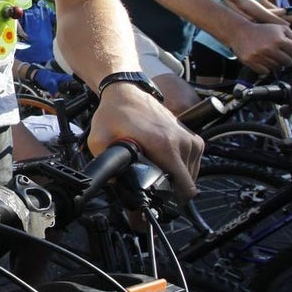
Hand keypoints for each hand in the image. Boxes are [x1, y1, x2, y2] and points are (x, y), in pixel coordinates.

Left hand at [87, 83, 202, 201]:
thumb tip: (115, 184)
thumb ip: (104, 165)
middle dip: (171, 188)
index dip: (171, 198)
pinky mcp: (192, 136)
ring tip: (156, 167)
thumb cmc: (115, 114)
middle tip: (152, 181)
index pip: (185, 187)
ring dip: (176, 176)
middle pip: (187, 184)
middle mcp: (182, 142)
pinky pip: (191, 162)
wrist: (126, 92)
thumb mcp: (99, 141)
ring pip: (190, 174)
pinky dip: (180, 166)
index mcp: (164, 145)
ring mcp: (189, 138)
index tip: (159, 198)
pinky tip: (163, 160)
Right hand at [228, 21, 291, 72]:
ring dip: (275, 63)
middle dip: (285, 58)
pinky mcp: (250, 61)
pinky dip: (265, 67)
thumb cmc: (263, 30)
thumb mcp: (282, 31)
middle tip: (277, 52)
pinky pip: (265, 71)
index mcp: (279, 39)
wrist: (239, 31)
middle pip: (288, 62)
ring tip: (268, 54)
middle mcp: (269, 48)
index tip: (286, 49)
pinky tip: (261, 59)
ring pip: (276, 68)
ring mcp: (259, 56)